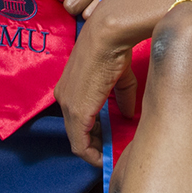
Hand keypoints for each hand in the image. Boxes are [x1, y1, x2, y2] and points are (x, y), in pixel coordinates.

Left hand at [53, 0, 145, 166]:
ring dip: (95, 152)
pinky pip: (81, 144)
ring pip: (78, 141)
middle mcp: (63, 98)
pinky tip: (106, 158)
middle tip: (112, 153)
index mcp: (70, 88)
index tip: (109, 143)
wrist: (108, 34)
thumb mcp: (118, 78)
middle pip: (77, 134)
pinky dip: (93, 154)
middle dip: (96, 147)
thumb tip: (128, 114)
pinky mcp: (77, 112)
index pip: (78, 121)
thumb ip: (122, 98)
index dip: (94, 136)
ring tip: (111, 156)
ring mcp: (68, 106)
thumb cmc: (112, 49)